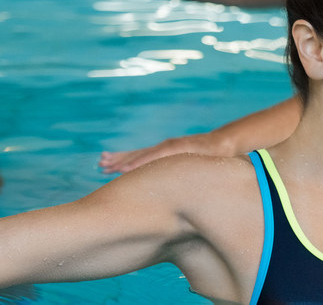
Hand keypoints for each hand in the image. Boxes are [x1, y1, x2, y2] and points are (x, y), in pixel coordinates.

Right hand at [99, 133, 223, 173]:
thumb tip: (195, 179)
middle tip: (103, 166)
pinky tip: (115, 163)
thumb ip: (201, 169)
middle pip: (140, 154)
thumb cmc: (218, 158)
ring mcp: (163, 148)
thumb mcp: (212, 163)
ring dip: (119, 159)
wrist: (221, 143)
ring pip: (137, 154)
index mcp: (177, 149)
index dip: (138, 164)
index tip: (121, 171)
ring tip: (102, 162)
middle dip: (121, 161)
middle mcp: (167, 146)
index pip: (153, 156)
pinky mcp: (162, 152)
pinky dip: (127, 158)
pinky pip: (141, 155)